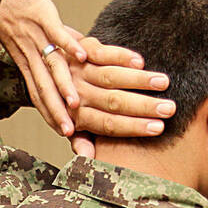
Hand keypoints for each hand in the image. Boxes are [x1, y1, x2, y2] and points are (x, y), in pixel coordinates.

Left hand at [0, 0, 85, 137]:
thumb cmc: (12, 19)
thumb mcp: (25, 47)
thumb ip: (47, 62)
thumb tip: (69, 71)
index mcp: (27, 65)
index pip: (38, 95)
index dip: (49, 115)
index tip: (62, 133)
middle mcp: (31, 56)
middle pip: (44, 88)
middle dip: (56, 111)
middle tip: (68, 132)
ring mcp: (37, 37)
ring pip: (51, 66)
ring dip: (63, 85)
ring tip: (75, 103)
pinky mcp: (43, 16)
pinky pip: (57, 34)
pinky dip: (69, 46)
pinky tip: (83, 58)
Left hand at [64, 33, 172, 157]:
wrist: (38, 62)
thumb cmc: (59, 98)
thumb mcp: (64, 123)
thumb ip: (79, 139)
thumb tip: (88, 159)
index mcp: (76, 116)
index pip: (108, 124)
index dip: (133, 126)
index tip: (158, 128)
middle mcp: (77, 93)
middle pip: (113, 101)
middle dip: (143, 106)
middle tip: (169, 108)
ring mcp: (78, 70)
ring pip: (110, 76)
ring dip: (138, 80)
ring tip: (164, 82)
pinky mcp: (79, 48)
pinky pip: (101, 52)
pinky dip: (120, 56)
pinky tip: (140, 61)